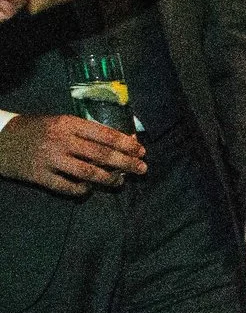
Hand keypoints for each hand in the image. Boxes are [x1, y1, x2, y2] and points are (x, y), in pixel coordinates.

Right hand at [0, 113, 145, 194]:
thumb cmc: (36, 128)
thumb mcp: (60, 121)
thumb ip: (86, 131)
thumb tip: (121, 142)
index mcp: (68, 123)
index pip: (105, 134)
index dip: (127, 144)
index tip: (141, 151)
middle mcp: (61, 141)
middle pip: (102, 155)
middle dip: (127, 163)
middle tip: (142, 169)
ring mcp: (50, 160)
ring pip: (89, 173)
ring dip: (109, 179)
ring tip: (121, 181)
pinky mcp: (39, 176)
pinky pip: (68, 187)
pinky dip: (83, 190)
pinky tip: (90, 189)